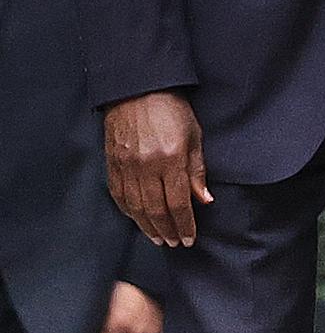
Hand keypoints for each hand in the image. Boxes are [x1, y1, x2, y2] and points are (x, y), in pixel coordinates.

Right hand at [104, 91, 211, 246]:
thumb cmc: (172, 109)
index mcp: (171, 159)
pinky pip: (119, 196)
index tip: (189, 239)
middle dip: (167, 230)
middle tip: (173, 243)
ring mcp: (126, 167)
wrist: (138, 89)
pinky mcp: (112, 164)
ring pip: (136, 208)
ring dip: (147, 226)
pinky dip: (129, 212)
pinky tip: (137, 219)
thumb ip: (197, 170)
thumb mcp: (194, 135)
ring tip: (158, 237)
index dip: (184, 224)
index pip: (179, 202)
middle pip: (156, 210)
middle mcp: (147, 167)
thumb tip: (204, 200)